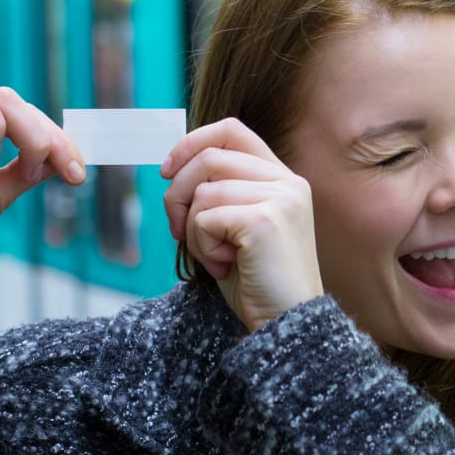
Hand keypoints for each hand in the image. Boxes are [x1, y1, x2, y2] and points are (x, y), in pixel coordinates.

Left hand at [161, 118, 321, 330]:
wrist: (286, 323)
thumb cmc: (258, 281)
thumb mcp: (236, 228)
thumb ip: (217, 193)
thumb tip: (172, 170)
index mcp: (283, 179)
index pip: (231, 131)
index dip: (191, 142)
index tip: (168, 171)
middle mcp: (287, 182)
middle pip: (208, 158)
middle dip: (178, 194)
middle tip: (179, 231)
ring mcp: (279, 199)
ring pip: (202, 192)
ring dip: (194, 231)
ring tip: (218, 258)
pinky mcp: (263, 220)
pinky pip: (203, 219)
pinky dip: (202, 248)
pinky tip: (226, 267)